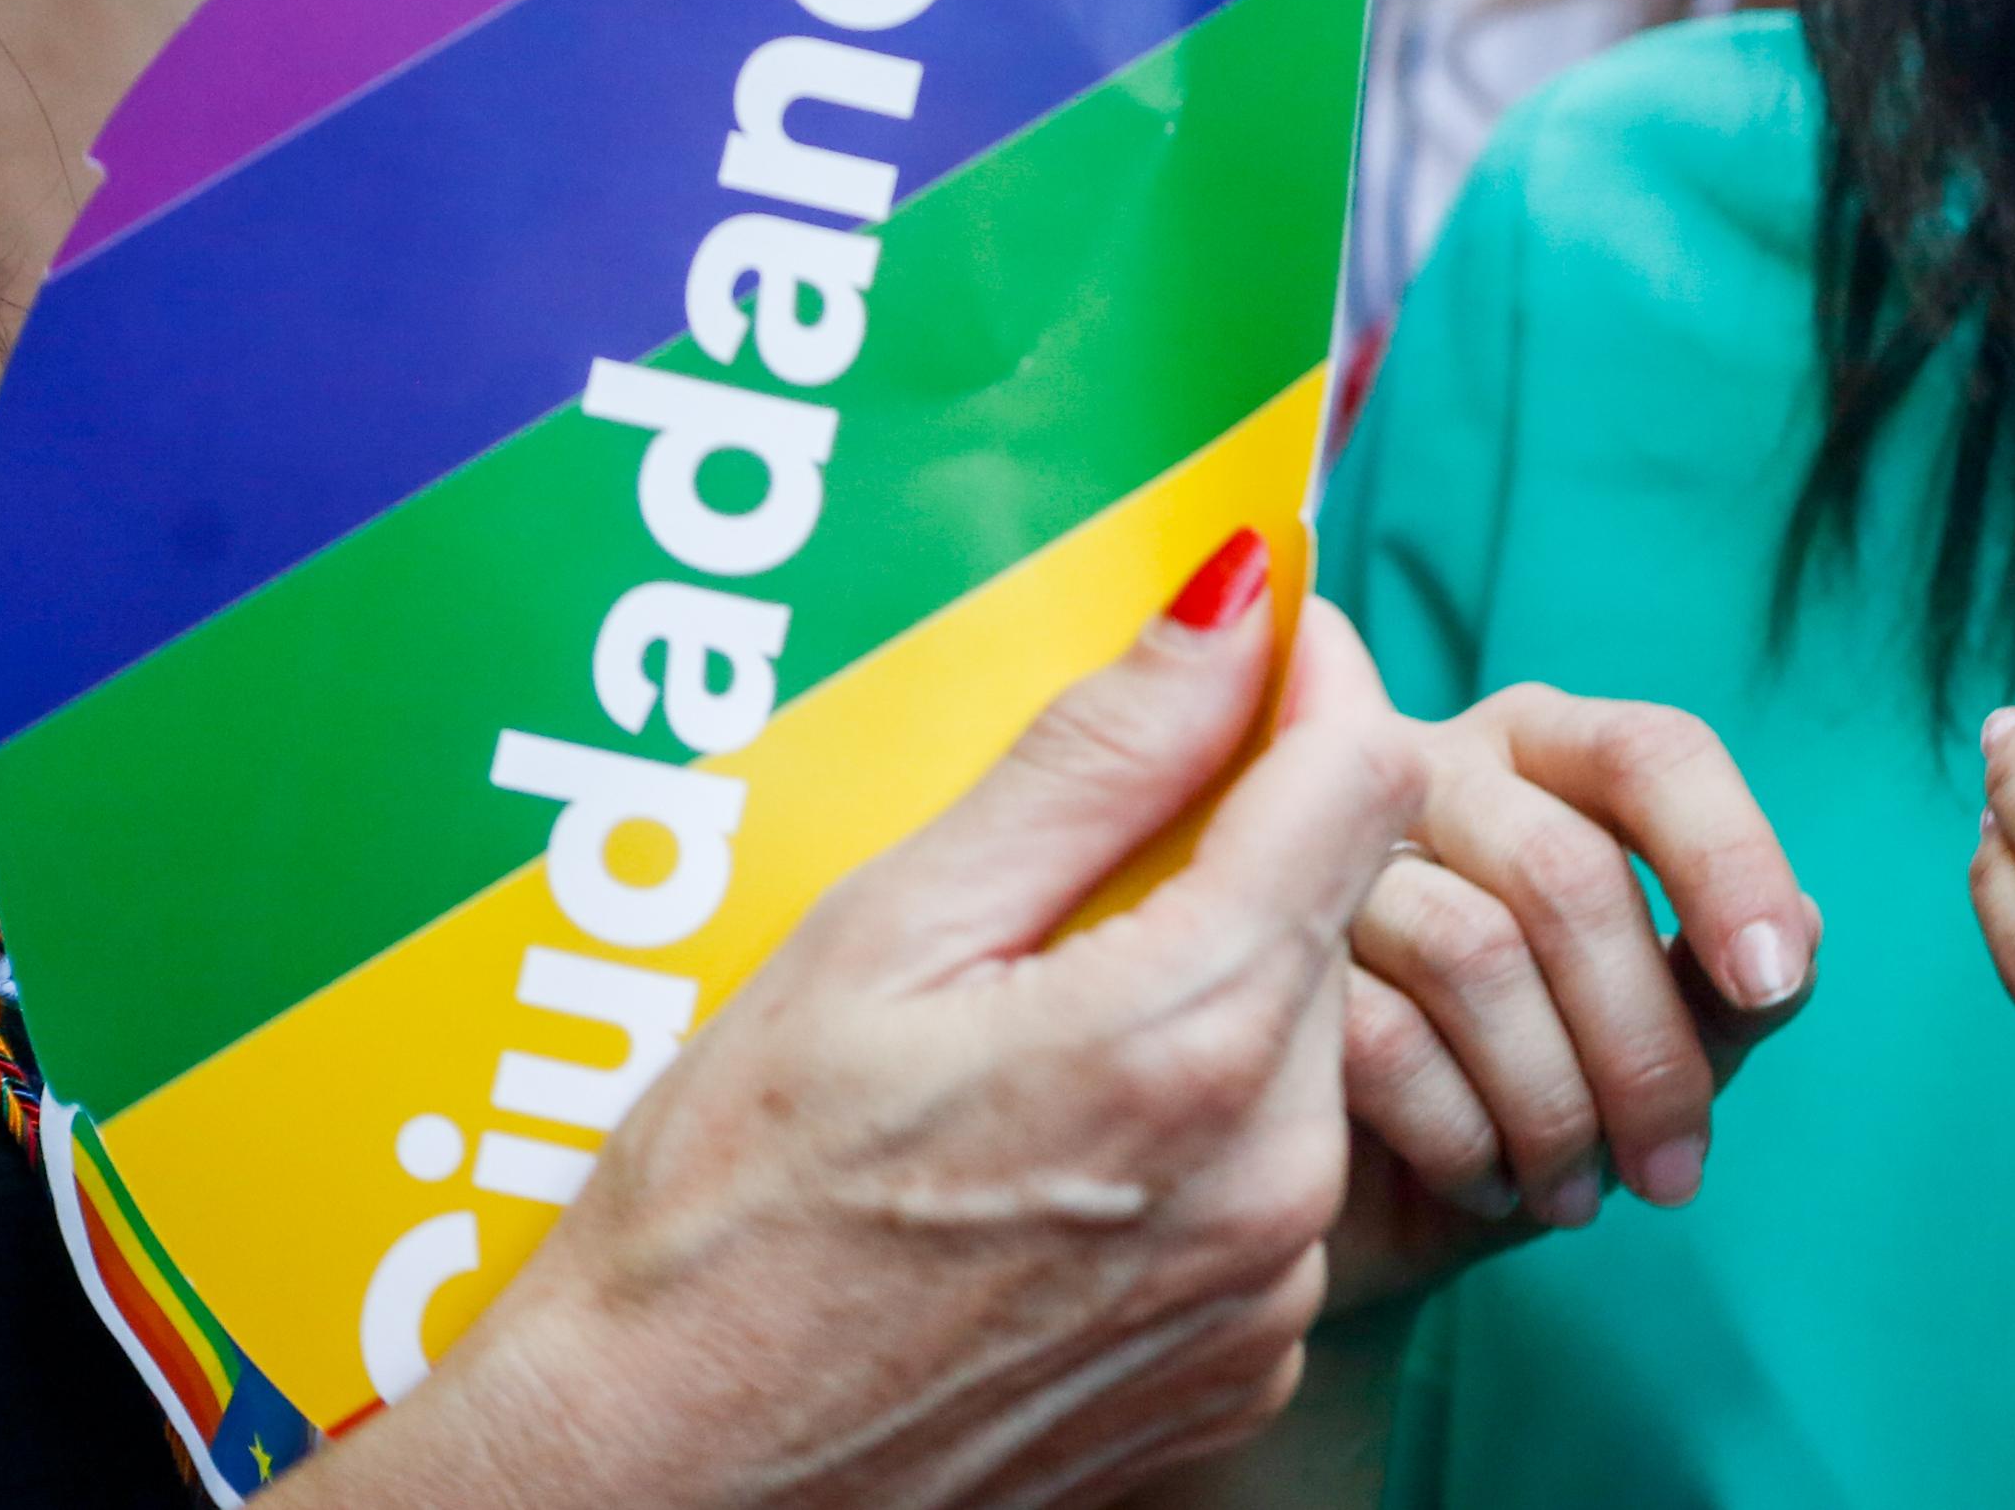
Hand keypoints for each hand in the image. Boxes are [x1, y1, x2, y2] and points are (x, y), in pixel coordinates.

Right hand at [327, 547, 1416, 1509]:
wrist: (655, 1492)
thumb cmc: (720, 1219)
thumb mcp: (880, 938)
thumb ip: (1092, 758)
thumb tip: (1238, 594)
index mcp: (1188, 1038)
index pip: (1359, 777)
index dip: (1309, 678)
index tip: (1248, 644)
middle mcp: (1273, 1176)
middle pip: (1332, 917)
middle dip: (1234, 854)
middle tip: (1069, 876)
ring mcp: (1271, 1292)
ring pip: (1302, 1053)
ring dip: (1211, 1001)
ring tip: (1026, 1036)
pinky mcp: (1247, 1369)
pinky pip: (1268, 1190)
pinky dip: (1194, 1140)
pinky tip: (1048, 1160)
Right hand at [1325, 670, 1819, 1309]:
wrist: (1373, 1203)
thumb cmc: (1528, 1089)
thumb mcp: (1654, 1038)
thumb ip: (1729, 982)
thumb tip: (1799, 939)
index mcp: (1546, 752)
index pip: (1655, 753)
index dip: (1730, 860)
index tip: (1774, 988)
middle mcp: (1435, 770)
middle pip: (1569, 871)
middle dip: (1646, 1044)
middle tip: (1675, 1172)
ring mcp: (1328, 862)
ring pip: (1475, 951)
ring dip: (1555, 1103)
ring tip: (1578, 1194)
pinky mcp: (1260, 967)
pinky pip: (1383, 1037)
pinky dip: (1462, 1132)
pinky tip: (1490, 1181)